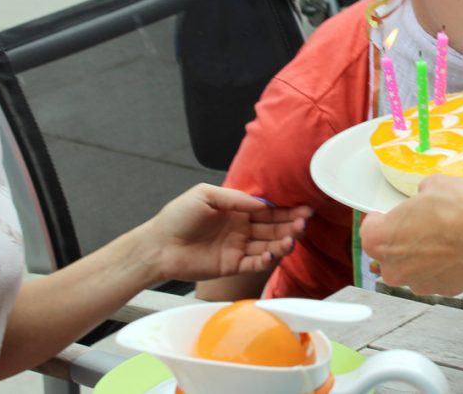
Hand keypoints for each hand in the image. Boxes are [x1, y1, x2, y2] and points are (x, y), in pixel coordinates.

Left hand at [146, 184, 310, 282]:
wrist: (158, 245)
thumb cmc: (177, 216)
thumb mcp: (205, 194)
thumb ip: (235, 198)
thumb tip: (263, 203)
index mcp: (237, 210)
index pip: (268, 209)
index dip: (286, 209)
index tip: (303, 208)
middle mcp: (241, 228)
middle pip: (273, 227)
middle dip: (290, 225)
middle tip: (304, 222)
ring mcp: (237, 248)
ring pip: (267, 246)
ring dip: (283, 242)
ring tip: (292, 238)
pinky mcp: (232, 266)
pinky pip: (254, 264)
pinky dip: (266, 260)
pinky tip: (274, 254)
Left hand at [362, 175, 462, 295]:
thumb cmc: (457, 212)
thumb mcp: (436, 184)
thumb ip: (424, 191)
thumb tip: (428, 193)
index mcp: (381, 239)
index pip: (369, 229)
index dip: (381, 219)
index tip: (387, 215)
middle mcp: (393, 267)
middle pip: (390, 252)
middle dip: (403, 239)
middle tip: (421, 224)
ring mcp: (417, 282)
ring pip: (413, 267)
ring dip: (423, 255)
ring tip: (443, 237)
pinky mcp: (441, 290)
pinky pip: (436, 276)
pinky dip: (443, 266)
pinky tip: (457, 251)